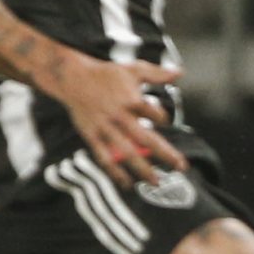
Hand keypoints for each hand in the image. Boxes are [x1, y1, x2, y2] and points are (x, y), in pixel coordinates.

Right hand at [54, 56, 187, 186]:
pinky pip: (104, 157)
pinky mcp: (92, 136)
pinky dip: (115, 172)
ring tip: (156, 182)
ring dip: (142, 169)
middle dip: (164, 153)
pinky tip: (127, 184)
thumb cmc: (107, 74)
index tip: (166, 120)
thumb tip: (179, 72)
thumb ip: (157, 73)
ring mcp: (105, 128)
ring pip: (126, 152)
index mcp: (131, 100)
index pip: (154, 112)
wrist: (73, 78)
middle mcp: (119, 116)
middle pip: (145, 138)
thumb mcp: (133, 69)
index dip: (162, 117)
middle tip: (181, 167)